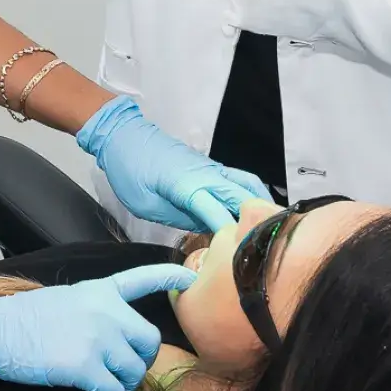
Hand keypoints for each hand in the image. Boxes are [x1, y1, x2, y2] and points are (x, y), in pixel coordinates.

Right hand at [0, 263, 195, 390]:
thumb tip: (115, 339)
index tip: (189, 278)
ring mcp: (97, 336)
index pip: (142, 279)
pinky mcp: (85, 365)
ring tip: (98, 383)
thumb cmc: (22, 318)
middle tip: (118, 370)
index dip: (169, 276)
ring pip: (134, 372)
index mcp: (99, 290)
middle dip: (139, 361)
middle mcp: (105, 309)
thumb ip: (95, 312)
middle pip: (149, 341)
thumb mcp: (65, 300)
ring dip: (120, 384)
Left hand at [77, 95, 270, 232]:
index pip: (220, 214)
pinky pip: (239, 179)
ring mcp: (211, 167)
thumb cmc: (128, 171)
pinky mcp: (210, 165)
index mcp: (187, 186)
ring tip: (268, 229)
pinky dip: (251, 194)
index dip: (233, 236)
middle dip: (258, 221)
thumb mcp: (146, 205)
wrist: (122, 135)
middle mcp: (207, 174)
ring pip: (248, 183)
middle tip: (269, 245)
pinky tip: (253, 211)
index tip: (242, 256)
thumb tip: (207, 228)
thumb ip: (180, 218)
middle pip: (244, 197)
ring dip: (261, 204)